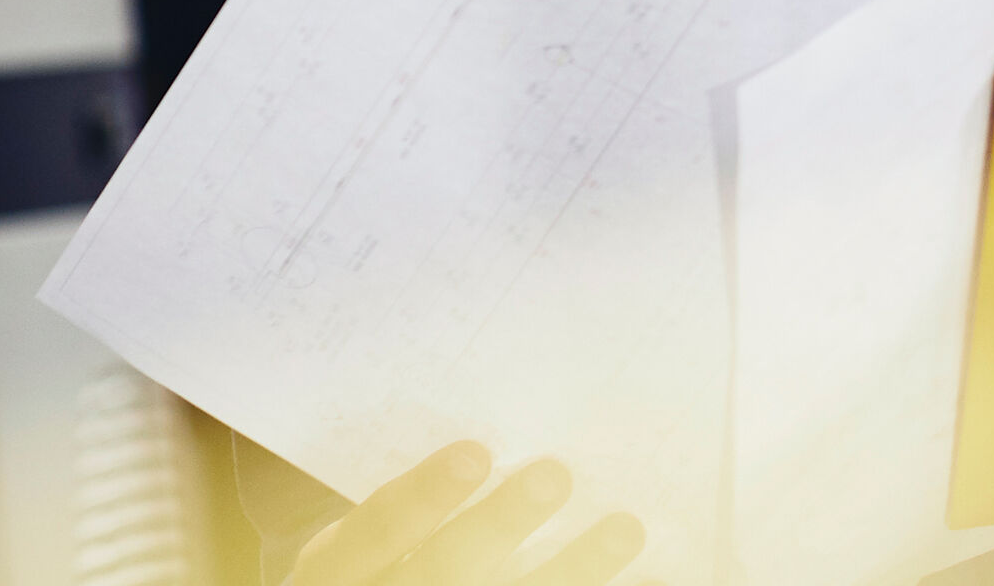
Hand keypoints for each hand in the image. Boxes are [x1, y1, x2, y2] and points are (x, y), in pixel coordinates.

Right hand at [289, 441, 648, 585]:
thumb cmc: (374, 562)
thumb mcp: (358, 540)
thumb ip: (413, 498)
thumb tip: (500, 423)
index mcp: (336, 570)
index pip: (369, 535)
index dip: (420, 497)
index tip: (476, 453)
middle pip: (441, 574)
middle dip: (499, 527)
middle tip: (555, 475)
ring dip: (572, 571)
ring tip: (625, 528)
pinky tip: (657, 577)